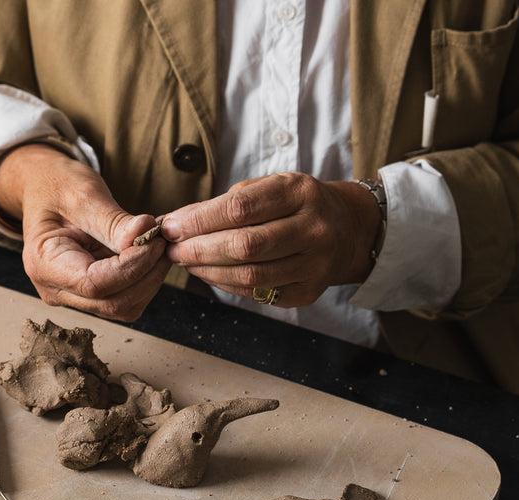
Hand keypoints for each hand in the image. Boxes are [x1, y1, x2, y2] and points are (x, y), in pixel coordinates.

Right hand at [0, 143, 170, 320]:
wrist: (45, 188)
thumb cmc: (58, 187)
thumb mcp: (84, 195)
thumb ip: (114, 221)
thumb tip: (146, 233)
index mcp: (44, 265)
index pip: (94, 284)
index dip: (131, 267)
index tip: (155, 240)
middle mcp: (55, 288)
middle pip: (112, 302)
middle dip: (147, 274)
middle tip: (163, 239)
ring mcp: (72, 295)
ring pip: (123, 306)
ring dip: (149, 279)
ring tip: (158, 243)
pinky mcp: (90, 293)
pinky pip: (125, 298)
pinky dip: (144, 279)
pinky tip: (149, 253)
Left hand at [158, 172, 382, 307]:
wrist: (347, 230)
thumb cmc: (294, 205)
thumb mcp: (268, 188)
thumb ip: (223, 203)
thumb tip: (176, 221)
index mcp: (300, 193)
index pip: (241, 208)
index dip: (199, 220)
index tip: (171, 226)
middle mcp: (313, 229)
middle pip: (244, 246)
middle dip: (199, 249)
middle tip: (172, 249)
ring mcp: (315, 264)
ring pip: (250, 276)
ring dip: (208, 271)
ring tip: (185, 262)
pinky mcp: (307, 292)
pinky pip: (257, 293)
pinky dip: (226, 285)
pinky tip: (209, 273)